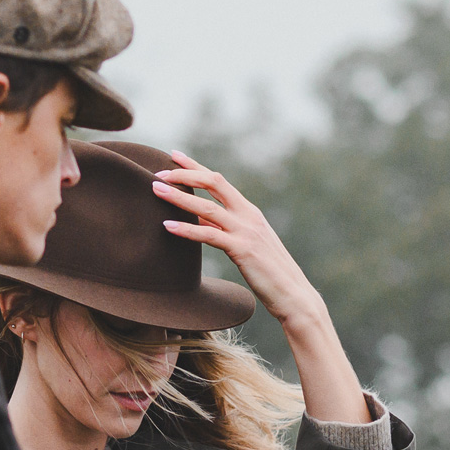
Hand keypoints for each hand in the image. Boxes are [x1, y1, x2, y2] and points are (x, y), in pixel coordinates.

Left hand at [151, 152, 322, 327]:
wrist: (292, 293)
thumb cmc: (266, 271)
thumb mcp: (242, 243)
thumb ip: (220, 228)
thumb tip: (194, 219)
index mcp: (249, 211)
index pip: (219, 181)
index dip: (195, 167)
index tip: (174, 156)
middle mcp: (248, 215)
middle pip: (214, 183)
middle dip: (185, 175)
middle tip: (159, 172)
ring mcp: (246, 231)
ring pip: (208, 207)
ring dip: (179, 198)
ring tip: (156, 190)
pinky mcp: (243, 250)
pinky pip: (210, 235)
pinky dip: (187, 229)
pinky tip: (168, 226)